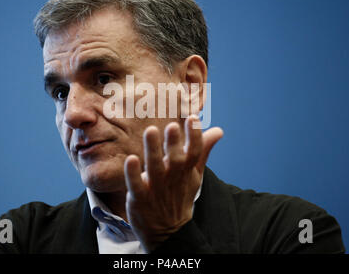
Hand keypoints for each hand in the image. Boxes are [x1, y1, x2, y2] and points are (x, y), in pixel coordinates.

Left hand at [124, 115, 222, 251]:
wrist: (168, 230)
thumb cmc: (179, 194)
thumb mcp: (194, 174)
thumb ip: (203, 150)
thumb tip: (218, 130)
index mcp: (186, 171)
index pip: (194, 152)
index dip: (194, 136)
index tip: (193, 118)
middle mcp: (172, 177)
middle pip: (175, 159)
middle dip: (174, 143)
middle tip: (172, 126)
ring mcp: (155, 188)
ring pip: (154, 167)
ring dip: (153, 150)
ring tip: (151, 131)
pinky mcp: (139, 197)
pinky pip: (135, 184)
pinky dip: (133, 174)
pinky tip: (130, 159)